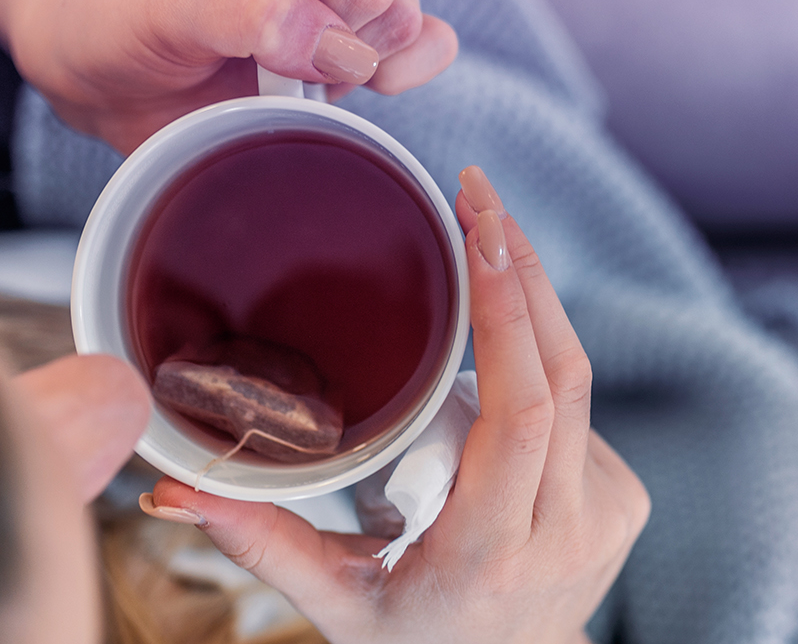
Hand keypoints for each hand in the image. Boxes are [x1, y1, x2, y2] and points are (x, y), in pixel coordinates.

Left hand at [0, 0, 458, 153]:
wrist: (108, 80)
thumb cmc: (126, 20)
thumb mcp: (167, 8)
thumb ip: (249, 15)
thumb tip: (344, 51)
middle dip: (315, 24)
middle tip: (246, 38)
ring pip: (402, 25)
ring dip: (337, 63)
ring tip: (271, 67)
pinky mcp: (361, 53)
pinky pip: (428, 52)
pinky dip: (394, 77)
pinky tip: (331, 89)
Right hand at [144, 167, 649, 643]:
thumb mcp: (336, 604)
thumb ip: (260, 542)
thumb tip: (171, 485)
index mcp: (494, 549)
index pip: (522, 408)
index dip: (509, 309)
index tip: (480, 228)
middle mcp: (567, 527)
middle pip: (563, 370)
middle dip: (521, 268)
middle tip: (475, 194)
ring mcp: (609, 512)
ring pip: (577, 380)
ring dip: (530, 309)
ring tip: (478, 248)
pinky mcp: (626, 500)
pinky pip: (581, 411)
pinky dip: (540, 370)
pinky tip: (500, 359)